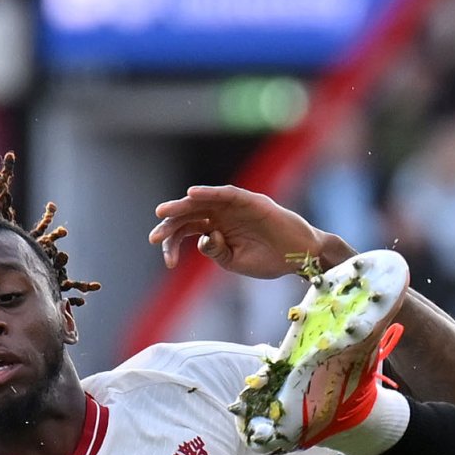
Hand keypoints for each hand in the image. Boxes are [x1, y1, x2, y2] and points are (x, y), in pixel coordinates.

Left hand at [148, 185, 335, 277]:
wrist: (299, 257)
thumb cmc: (270, 260)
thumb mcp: (235, 262)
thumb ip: (216, 252)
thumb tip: (201, 238)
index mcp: (216, 230)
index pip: (187, 231)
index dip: (173, 242)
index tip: (168, 260)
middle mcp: (221, 215)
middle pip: (189, 214)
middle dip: (170, 224)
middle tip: (154, 236)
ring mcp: (234, 207)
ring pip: (203, 201)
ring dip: (182, 204)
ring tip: (164, 212)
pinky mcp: (249, 201)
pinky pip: (226, 193)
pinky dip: (209, 192)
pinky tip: (193, 195)